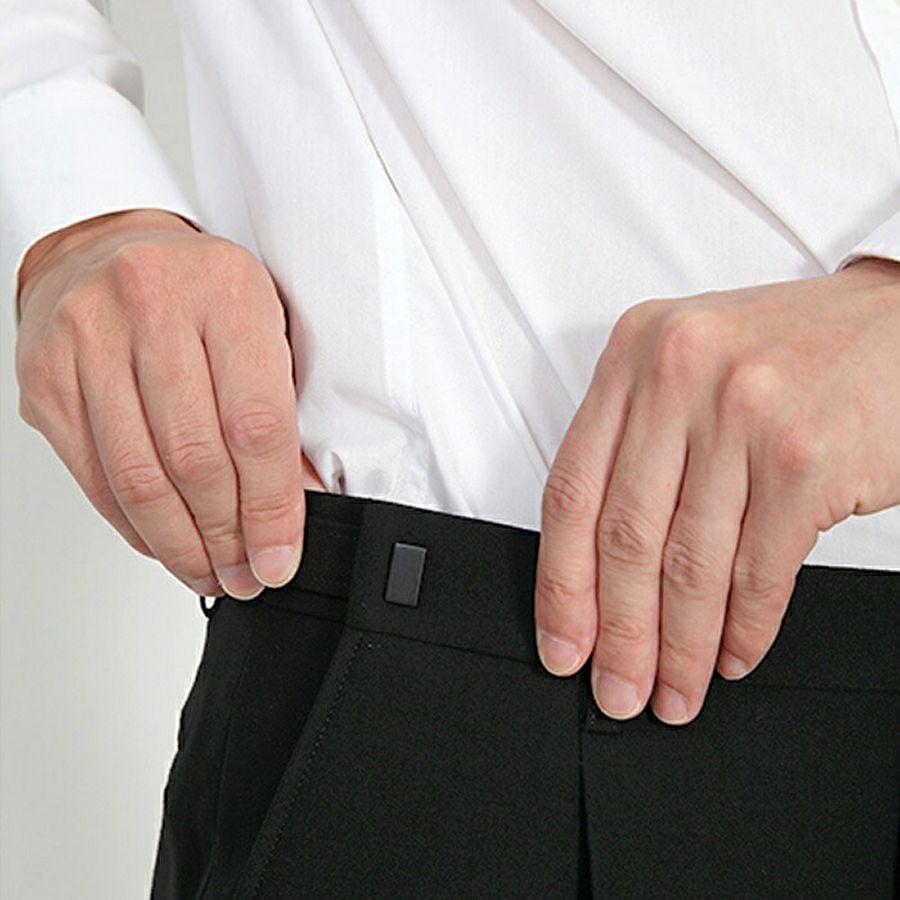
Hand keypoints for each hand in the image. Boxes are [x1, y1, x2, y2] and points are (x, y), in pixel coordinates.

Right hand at [15, 208, 326, 599]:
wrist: (106, 247)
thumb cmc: (198, 292)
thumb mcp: (263, 325)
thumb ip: (283, 407)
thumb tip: (299, 502)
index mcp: (227, 293)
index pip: (256, 424)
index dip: (271, 507)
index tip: (280, 556)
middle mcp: (152, 307)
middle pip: (195, 458)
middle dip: (226, 536)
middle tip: (246, 574)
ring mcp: (88, 341)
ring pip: (139, 477)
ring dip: (180, 544)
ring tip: (210, 572)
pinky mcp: (48, 378)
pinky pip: (95, 475)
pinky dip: (134, 525)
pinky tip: (164, 543)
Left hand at [534, 258, 899, 723]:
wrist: (892, 326)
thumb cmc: (784, 355)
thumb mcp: (686, 373)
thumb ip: (635, 447)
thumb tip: (598, 574)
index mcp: (632, 356)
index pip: (571, 491)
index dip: (561, 584)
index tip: (563, 643)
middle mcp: (677, 376)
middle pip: (625, 536)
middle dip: (620, 633)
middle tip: (619, 688)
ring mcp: (742, 414)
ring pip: (689, 562)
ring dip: (680, 646)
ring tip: (675, 689)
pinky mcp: (803, 456)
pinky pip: (757, 569)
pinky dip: (743, 626)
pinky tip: (732, 654)